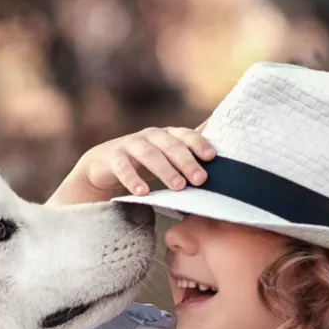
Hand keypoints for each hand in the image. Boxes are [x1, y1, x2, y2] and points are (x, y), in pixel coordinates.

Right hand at [47, 125, 215, 205]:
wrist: (103, 165)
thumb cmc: (143, 162)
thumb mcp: (167, 157)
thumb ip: (189, 152)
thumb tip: (226, 145)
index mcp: (167, 135)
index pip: (186, 135)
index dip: (199, 144)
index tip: (212, 157)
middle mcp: (150, 136)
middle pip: (170, 145)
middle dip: (186, 161)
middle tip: (200, 179)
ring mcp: (129, 144)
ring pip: (149, 154)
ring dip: (165, 170)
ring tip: (178, 187)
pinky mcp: (112, 158)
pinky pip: (123, 167)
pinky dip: (132, 179)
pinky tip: (142, 193)